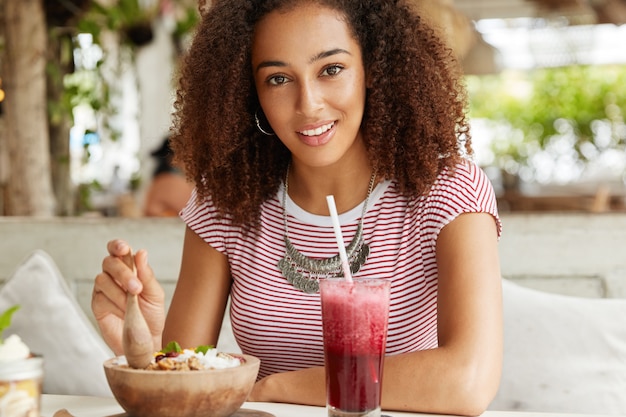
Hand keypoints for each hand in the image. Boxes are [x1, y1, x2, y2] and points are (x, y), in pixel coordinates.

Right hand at [92, 239, 164, 354]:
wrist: (146, 339)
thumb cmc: (151, 314)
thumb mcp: (154, 294)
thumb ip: (146, 275)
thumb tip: (141, 252)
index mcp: (129, 268)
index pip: (118, 250)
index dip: (117, 246)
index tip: (124, 249)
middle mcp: (113, 275)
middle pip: (109, 262)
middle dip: (122, 273)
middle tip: (136, 288)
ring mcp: (103, 289)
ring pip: (102, 279)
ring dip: (119, 292)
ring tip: (132, 304)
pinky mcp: (97, 304)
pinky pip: (100, 298)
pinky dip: (114, 305)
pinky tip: (124, 312)